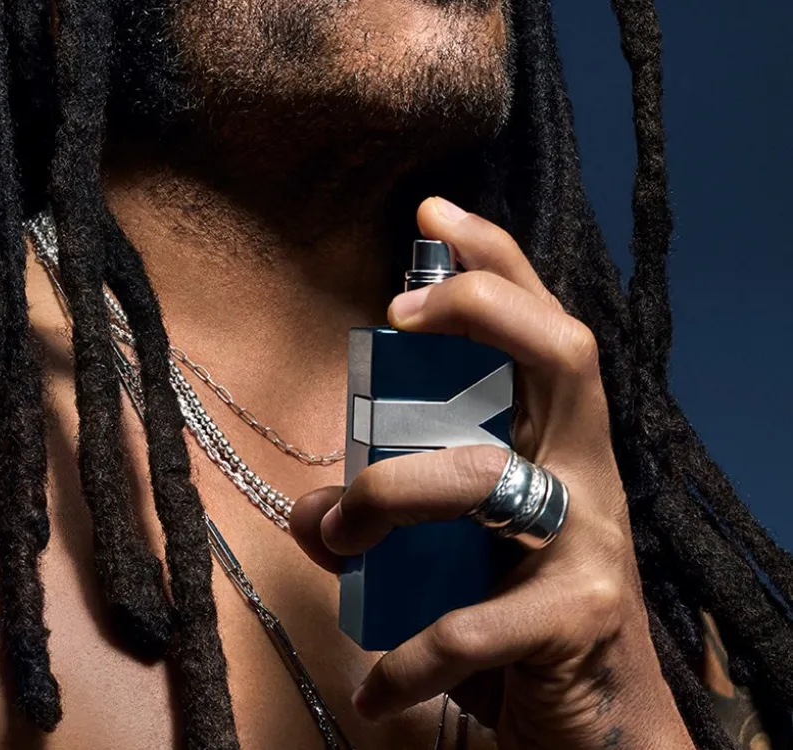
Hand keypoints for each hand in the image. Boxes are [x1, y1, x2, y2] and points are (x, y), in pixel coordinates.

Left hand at [291, 197, 694, 749]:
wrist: (603, 733)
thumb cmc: (518, 609)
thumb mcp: (455, 547)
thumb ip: (387, 513)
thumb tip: (304, 509)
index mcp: (559, 437)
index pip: (542, 323)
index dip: (495, 260)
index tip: (433, 211)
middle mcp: (587, 472)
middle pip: (563, 355)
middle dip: (483, 308)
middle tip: (399, 309)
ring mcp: (593, 543)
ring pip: (483, 478)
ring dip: (386, 497)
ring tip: (333, 537)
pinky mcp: (582, 620)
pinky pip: (477, 620)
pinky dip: (412, 653)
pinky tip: (374, 688)